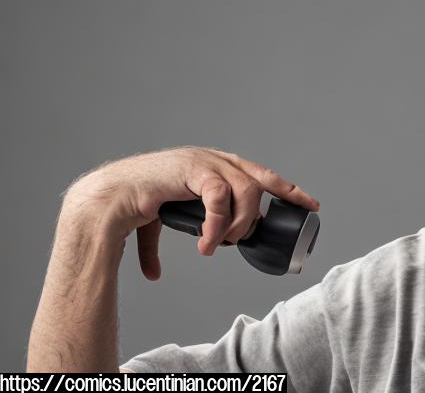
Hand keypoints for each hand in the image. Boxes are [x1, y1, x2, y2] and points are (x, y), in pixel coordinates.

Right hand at [63, 146, 319, 279]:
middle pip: (259, 181)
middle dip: (261, 212)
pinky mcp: (192, 168)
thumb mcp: (159, 223)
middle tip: (241, 240)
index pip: (262, 174)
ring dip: (237, 223)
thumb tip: (155, 273)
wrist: (106, 200)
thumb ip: (161, 245)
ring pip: (244, 191)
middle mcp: (214, 159)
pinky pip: (220, 197)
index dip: (288, 189)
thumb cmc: (130, 207)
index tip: (310, 206)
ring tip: (220, 244)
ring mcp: (204, 161)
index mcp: (214, 166)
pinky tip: (207, 242)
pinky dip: (218, 223)